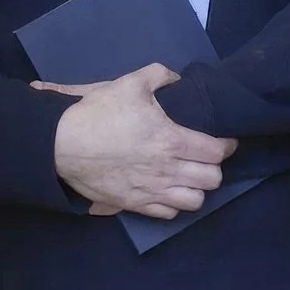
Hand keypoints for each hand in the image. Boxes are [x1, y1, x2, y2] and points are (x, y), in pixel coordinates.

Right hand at [43, 64, 237, 218]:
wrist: (62, 144)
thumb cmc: (99, 113)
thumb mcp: (131, 83)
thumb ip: (160, 76)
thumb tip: (175, 78)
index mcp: (171, 140)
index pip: (216, 152)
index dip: (227, 146)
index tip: (225, 141)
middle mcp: (167, 170)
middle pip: (212, 180)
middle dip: (215, 168)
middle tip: (206, 158)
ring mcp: (150, 190)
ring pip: (194, 202)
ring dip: (196, 189)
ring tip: (190, 177)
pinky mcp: (133, 204)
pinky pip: (166, 213)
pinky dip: (173, 204)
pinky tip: (168, 191)